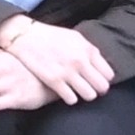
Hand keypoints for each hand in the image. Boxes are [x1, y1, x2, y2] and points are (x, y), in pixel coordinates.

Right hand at [0, 18, 114, 103]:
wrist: (25, 35)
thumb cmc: (51, 36)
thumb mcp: (75, 37)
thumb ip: (89, 51)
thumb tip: (101, 66)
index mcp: (87, 49)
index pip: (108, 75)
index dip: (104, 79)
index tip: (97, 80)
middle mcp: (80, 61)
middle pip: (102, 87)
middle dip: (97, 89)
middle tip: (89, 88)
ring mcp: (67, 72)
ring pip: (89, 95)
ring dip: (84, 94)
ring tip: (77, 91)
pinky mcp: (53, 81)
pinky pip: (72, 99)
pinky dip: (70, 98)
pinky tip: (65, 92)